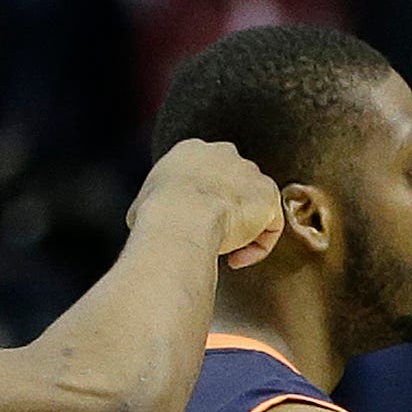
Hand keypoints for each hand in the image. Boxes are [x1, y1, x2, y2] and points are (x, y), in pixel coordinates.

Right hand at [129, 138, 283, 269]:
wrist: (181, 217)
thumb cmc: (157, 216)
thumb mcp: (141, 207)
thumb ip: (153, 208)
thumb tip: (147, 223)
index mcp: (191, 151)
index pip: (204, 176)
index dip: (200, 205)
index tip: (194, 226)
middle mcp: (223, 154)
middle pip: (232, 187)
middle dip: (225, 214)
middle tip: (212, 237)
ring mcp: (249, 172)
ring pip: (252, 206)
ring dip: (241, 232)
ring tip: (224, 252)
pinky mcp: (268, 194)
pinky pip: (270, 225)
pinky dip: (257, 247)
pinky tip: (236, 259)